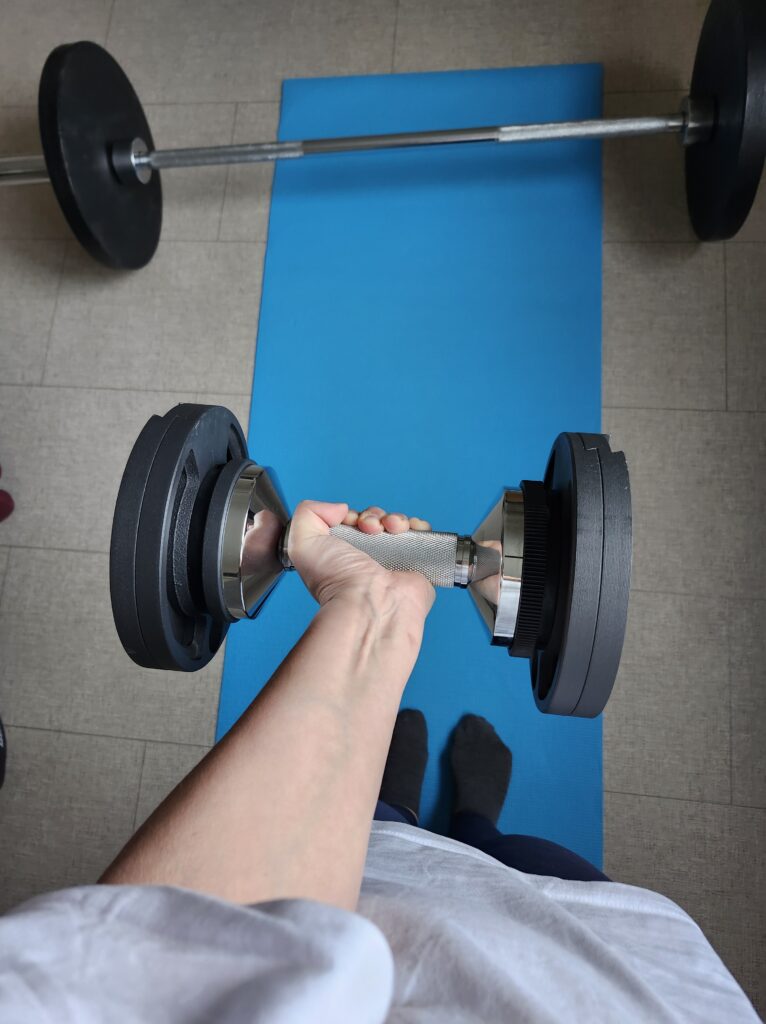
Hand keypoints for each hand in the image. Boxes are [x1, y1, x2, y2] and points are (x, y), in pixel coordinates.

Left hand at [287, 500, 435, 616]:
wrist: (370, 602)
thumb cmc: (336, 580)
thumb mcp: (301, 543)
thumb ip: (307, 513)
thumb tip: (339, 508)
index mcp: (340, 554)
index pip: (349, 522)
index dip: (351, 515)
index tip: (350, 521)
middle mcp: (366, 559)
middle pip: (375, 520)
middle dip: (373, 515)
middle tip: (370, 528)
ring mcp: (393, 561)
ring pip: (398, 524)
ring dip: (395, 518)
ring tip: (392, 529)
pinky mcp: (417, 565)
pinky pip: (421, 536)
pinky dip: (418, 526)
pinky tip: (409, 530)